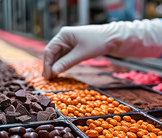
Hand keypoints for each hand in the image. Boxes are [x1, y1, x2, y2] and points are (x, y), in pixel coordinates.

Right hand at [43, 19, 161, 78]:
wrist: (113, 38)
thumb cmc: (98, 42)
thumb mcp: (81, 54)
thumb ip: (66, 62)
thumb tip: (54, 72)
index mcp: (63, 35)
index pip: (50, 50)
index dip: (47, 64)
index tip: (47, 76)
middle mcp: (64, 38)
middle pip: (53, 53)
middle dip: (50, 66)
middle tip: (48, 79)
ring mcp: (70, 43)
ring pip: (59, 56)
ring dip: (56, 66)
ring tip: (53, 78)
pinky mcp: (76, 48)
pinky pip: (66, 57)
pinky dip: (63, 64)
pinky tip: (60, 72)